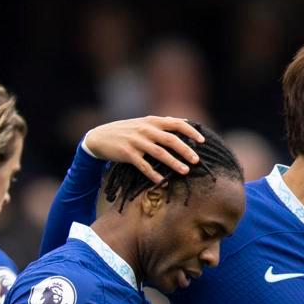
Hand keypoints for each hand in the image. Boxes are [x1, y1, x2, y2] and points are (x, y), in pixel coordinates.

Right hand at [83, 116, 204, 182]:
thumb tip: (185, 122)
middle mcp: (146, 130)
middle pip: (171, 139)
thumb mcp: (143, 122)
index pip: (176, 123)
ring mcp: (136, 142)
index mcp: (152, 121)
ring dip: (174, 163)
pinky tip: (163, 182)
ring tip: (185, 172)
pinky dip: (154, 174)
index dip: (191, 131)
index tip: (202, 141)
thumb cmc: (126, 131)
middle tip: (196, 161)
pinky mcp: (127, 154)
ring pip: (160, 153)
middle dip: (186, 150)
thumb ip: (162, 123)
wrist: (100, 137)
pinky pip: (144, 166)